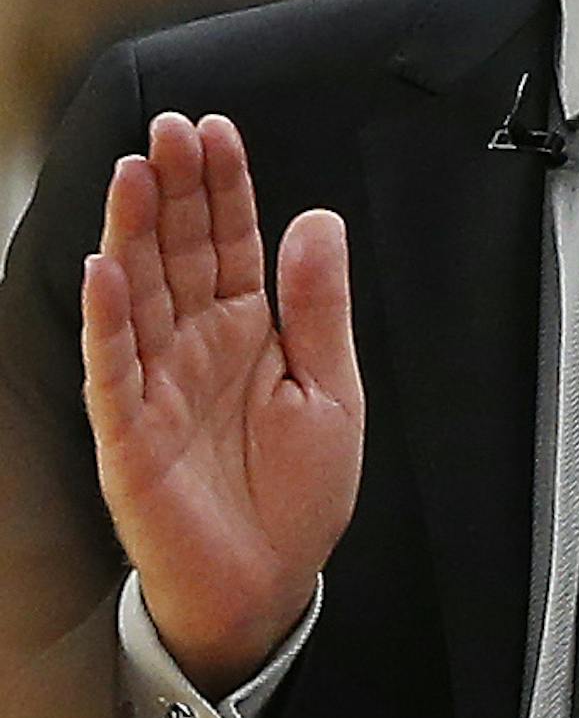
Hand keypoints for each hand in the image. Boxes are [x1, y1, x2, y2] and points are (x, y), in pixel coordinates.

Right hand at [81, 111, 363, 696]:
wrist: (266, 588)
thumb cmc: (294, 501)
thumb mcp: (333, 393)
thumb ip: (320, 307)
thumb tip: (317, 221)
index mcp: (247, 331)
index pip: (231, 241)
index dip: (225, 186)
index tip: (218, 132)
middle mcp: (196, 346)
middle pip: (179, 251)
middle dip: (175, 189)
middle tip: (170, 130)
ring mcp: (157, 383)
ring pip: (139, 293)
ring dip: (135, 232)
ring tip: (135, 174)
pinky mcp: (129, 432)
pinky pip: (113, 367)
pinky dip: (108, 320)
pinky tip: (106, 271)